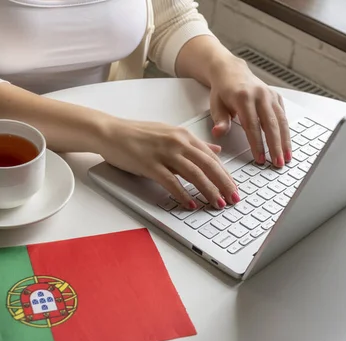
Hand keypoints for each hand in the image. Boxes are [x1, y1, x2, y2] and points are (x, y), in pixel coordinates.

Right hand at [99, 119, 240, 209]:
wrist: (111, 132)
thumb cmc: (137, 135)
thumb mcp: (169, 134)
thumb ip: (192, 144)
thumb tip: (215, 151)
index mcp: (183, 135)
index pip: (211, 157)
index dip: (225, 174)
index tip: (233, 188)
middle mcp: (177, 142)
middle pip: (208, 165)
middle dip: (223, 184)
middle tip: (233, 199)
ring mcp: (164, 153)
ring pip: (194, 174)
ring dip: (208, 191)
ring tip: (217, 204)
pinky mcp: (150, 164)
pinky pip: (171, 182)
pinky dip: (183, 194)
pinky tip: (190, 204)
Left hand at [208, 57, 290, 167]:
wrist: (231, 71)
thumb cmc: (222, 91)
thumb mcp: (215, 105)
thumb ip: (220, 120)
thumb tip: (218, 133)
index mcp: (243, 97)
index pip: (252, 126)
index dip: (257, 144)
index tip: (260, 159)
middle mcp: (260, 95)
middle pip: (271, 125)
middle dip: (275, 146)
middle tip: (278, 163)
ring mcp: (270, 95)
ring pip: (281, 121)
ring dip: (285, 141)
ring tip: (286, 158)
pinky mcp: (276, 96)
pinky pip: (283, 116)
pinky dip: (286, 131)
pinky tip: (287, 145)